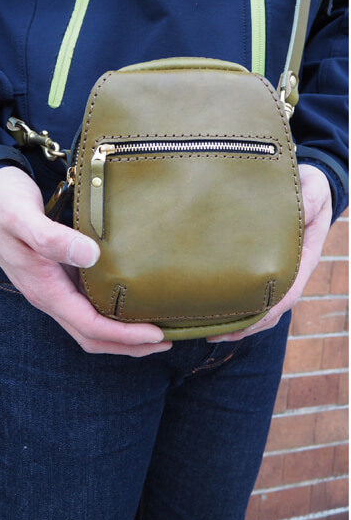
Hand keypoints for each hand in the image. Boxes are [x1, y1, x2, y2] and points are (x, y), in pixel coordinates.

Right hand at [0, 166, 168, 356]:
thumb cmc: (2, 203)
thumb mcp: (22, 217)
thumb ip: (52, 239)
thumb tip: (91, 255)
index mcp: (43, 289)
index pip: (89, 326)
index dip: (124, 335)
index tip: (158, 333)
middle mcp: (48, 295)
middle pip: (91, 336)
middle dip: (128, 345)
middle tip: (166, 341)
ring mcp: (51, 287)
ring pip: (88, 324)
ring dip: (121, 334)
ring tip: (155, 328)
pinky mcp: (56, 275)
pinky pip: (86, 305)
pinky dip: (111, 313)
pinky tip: (130, 300)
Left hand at [208, 164, 332, 342]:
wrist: (306, 185)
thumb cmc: (308, 187)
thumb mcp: (310, 190)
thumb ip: (307, 201)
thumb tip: (302, 207)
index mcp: (303, 258)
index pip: (287, 293)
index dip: (266, 311)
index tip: (244, 322)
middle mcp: (290, 271)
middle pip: (271, 310)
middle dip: (245, 326)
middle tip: (214, 333)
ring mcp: (277, 272)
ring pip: (261, 308)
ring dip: (238, 324)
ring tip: (209, 332)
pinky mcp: (261, 268)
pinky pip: (251, 295)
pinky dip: (235, 309)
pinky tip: (213, 315)